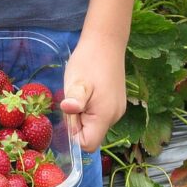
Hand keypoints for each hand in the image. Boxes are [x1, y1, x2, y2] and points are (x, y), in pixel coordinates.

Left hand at [60, 35, 126, 152]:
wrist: (106, 42)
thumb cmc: (89, 62)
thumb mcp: (77, 82)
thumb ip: (74, 100)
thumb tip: (68, 110)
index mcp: (105, 116)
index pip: (88, 144)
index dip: (74, 136)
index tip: (69, 115)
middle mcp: (114, 117)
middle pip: (90, 135)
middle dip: (77, 124)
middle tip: (73, 100)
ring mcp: (117, 110)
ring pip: (94, 125)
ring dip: (82, 115)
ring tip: (80, 93)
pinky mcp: (115, 103)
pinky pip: (98, 116)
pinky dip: (89, 108)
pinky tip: (87, 91)